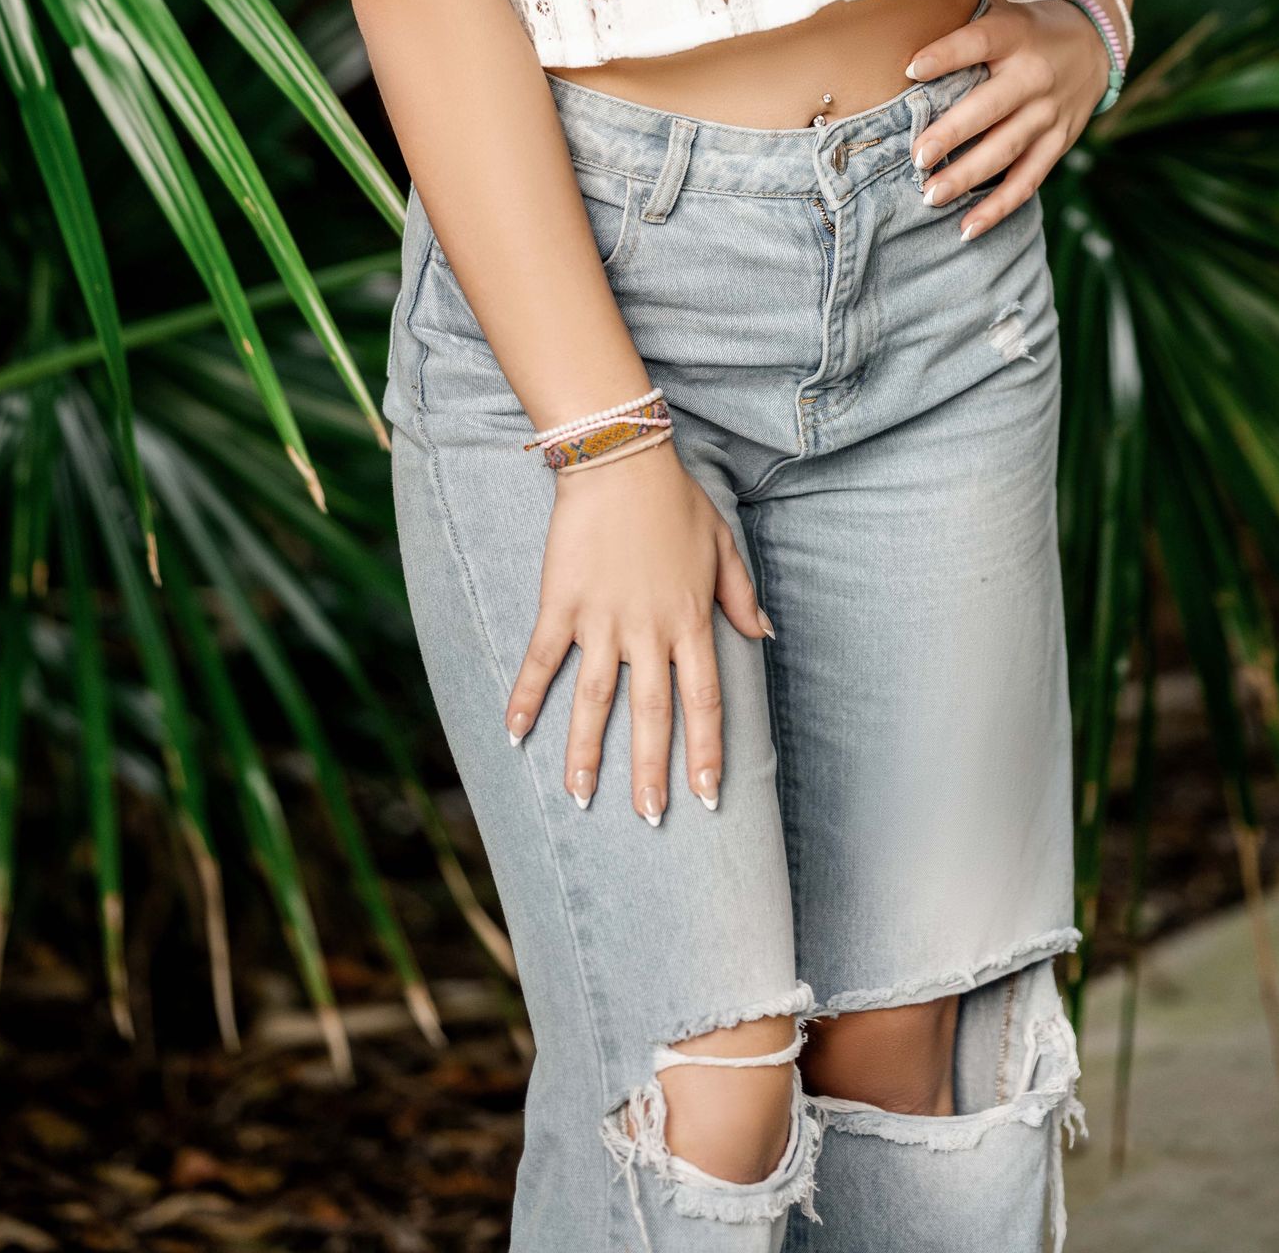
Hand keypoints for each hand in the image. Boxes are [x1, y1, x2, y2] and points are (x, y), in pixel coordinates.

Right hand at [503, 439, 772, 819]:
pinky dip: (526, 698)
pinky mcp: (562, 604)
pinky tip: (514, 734)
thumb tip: (764, 633)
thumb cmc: (674, 499)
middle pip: (652, 716)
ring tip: (580, 798)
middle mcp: (649, 631)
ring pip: (595, 702)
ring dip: (587, 753)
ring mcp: (602, 620)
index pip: (704, 701)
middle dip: (651, 772)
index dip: (706, 752)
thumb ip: (740, 594)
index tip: (707, 797)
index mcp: (692, 620)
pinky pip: (542, 660)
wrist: (620, 460)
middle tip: (648, 819)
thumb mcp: (722, 544)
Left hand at [905, 0, 1114, 240]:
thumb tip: (898, 25)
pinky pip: (1028, 181)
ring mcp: (1050, 113)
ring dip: (968, 177)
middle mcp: (1035, 75)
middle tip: (916, 157)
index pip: (979, 42)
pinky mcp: (1058, 143)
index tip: (910, 69)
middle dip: (953, 134)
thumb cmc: (1027, 26)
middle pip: (991, 107)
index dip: (946, 55)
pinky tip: (967, 228)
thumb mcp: (1003, 8)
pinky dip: (998, 207)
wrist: (1095, 41)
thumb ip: (961, 19)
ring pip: (1007, 150)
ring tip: (930, 196)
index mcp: (1017, 34)